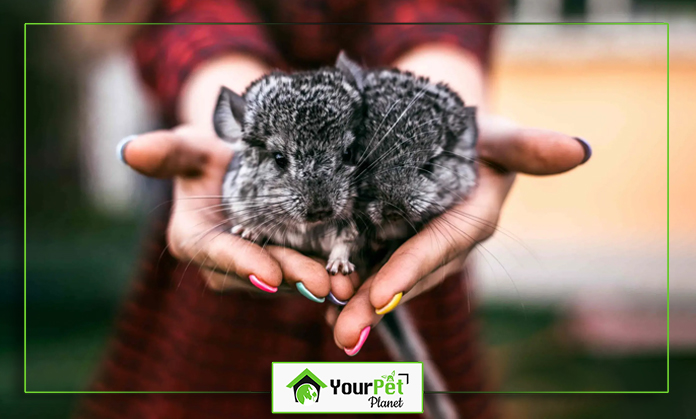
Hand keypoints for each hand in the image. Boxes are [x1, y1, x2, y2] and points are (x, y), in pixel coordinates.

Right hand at [120, 126, 357, 301]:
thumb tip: (129, 150)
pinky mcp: (286, 265)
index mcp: (195, 240)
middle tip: (323, 283)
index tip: (269, 271)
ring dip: (318, 282)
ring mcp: (258, 267)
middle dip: (292, 278)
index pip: (219, 253)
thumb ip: (166, 153)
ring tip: (347, 283)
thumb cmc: (208, 156)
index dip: (243, 263)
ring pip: (290, 278)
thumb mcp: (188, 148)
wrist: (237, 166)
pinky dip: (331, 277)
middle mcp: (225, 264)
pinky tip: (355, 281)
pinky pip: (308, 273)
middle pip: (262, 272)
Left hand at [329, 114, 591, 354]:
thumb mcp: (499, 133)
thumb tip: (580, 150)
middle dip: (375, 304)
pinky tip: (326, 303)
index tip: (380, 295)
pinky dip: (351, 286)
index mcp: (472, 219)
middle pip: (408, 274)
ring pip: (387, 277)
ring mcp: (417, 244)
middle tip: (344, 332)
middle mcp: (445, 243)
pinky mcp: (393, 239)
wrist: (455, 136)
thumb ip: (529, 145)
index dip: (411, 270)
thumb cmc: (478, 132)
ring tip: (330, 325)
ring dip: (358, 304)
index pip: (439, 247)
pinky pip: (372, 265)